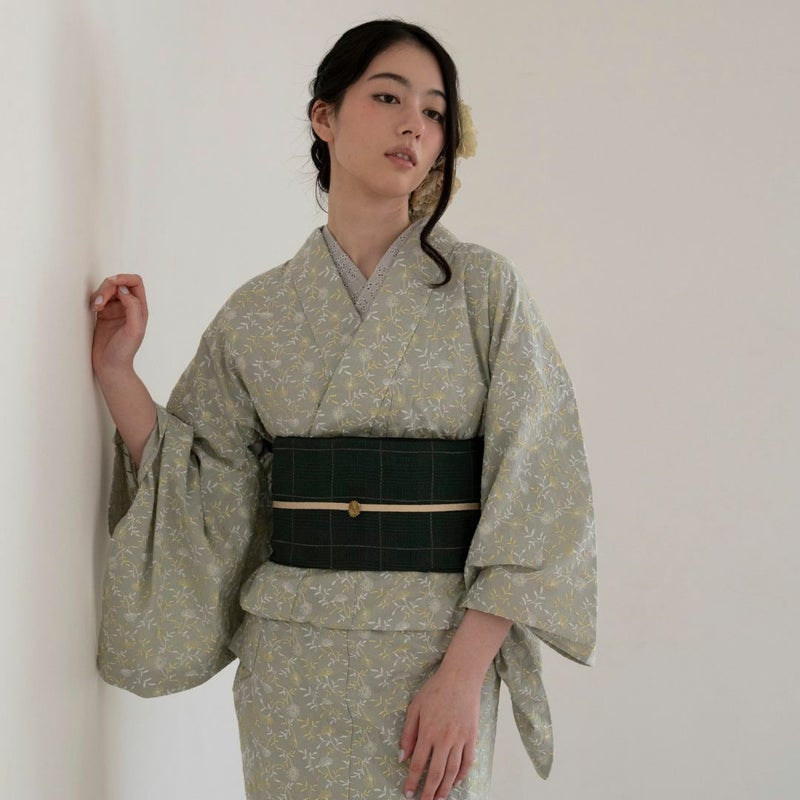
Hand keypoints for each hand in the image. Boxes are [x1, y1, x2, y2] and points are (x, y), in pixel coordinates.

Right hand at [90, 274, 147, 376]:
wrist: (110, 366)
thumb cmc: (124, 351)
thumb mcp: (134, 329)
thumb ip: (132, 307)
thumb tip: (123, 290)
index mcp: (140, 309)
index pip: (135, 282)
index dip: (124, 278)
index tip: (112, 282)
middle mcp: (129, 307)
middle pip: (119, 284)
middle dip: (108, 288)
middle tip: (99, 303)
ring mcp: (115, 310)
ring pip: (107, 290)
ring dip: (99, 294)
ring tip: (96, 308)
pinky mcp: (103, 314)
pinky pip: (98, 299)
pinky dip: (94, 300)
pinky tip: (93, 309)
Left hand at [399, 664, 481, 799]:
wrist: (461, 677)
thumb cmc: (435, 690)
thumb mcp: (415, 708)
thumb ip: (408, 733)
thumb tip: (402, 757)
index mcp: (428, 731)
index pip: (418, 763)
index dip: (412, 781)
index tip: (408, 793)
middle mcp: (444, 738)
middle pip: (436, 772)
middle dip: (429, 792)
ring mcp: (460, 739)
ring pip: (452, 771)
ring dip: (445, 788)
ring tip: (438, 799)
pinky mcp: (472, 737)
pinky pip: (467, 762)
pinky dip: (461, 775)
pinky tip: (455, 783)